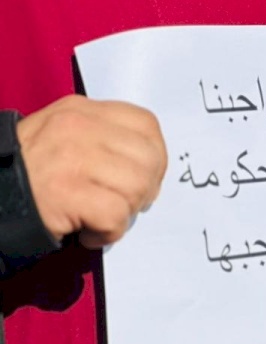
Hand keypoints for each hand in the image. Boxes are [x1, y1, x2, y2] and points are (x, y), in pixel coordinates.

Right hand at [17, 95, 167, 248]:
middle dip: (146, 188)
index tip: (144, 176)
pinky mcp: (67, 193)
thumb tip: (150, 165)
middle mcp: (79, 127)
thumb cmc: (31, 172)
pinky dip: (109, 232)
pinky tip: (90, 232)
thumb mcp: (64, 136)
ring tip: (103, 218)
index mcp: (82, 111)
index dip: (155, 155)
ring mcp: (73, 158)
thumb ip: (105, 140)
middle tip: (125, 203)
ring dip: (126, 212)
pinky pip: (116, 215)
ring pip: (137, 187)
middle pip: (149, 157)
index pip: (146, 124)